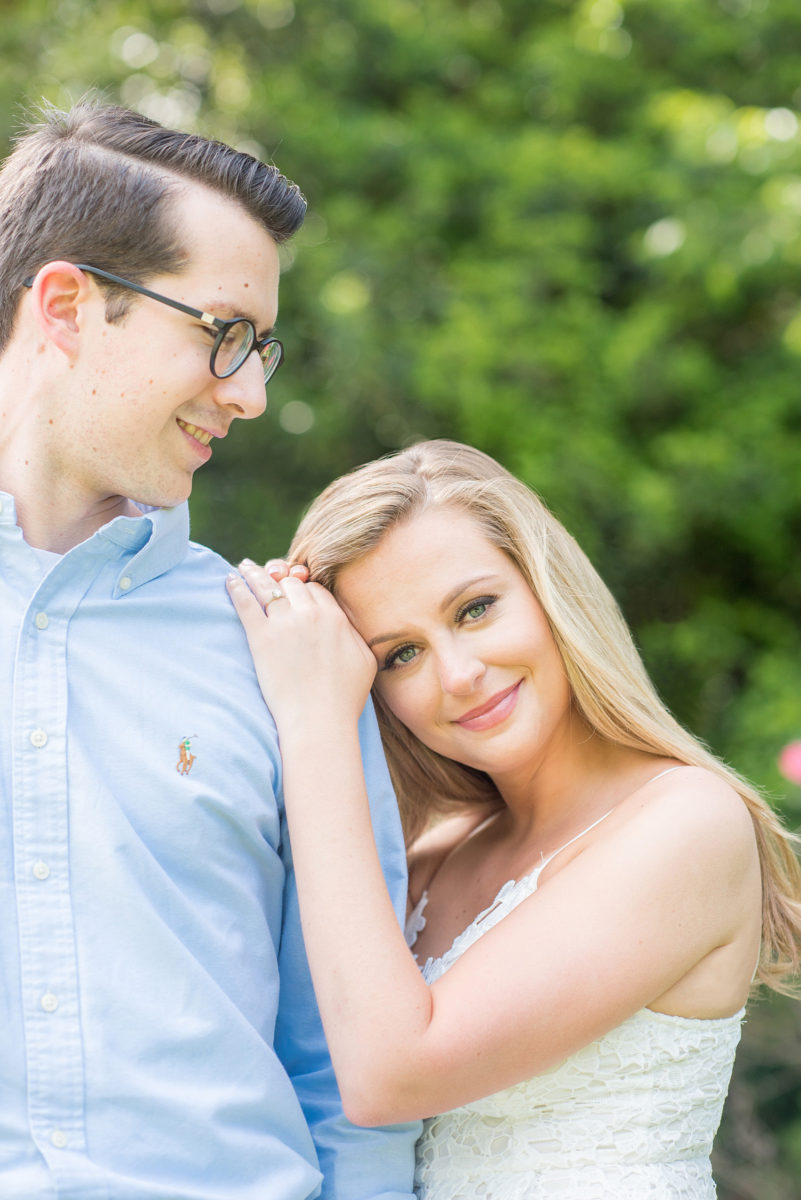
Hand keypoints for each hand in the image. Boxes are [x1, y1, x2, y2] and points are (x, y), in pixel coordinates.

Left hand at [227, 561, 376, 731]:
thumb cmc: (345, 697)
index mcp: (335, 617)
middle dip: (279, 577)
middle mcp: (309, 614)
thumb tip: (345, 621)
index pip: (315, 590)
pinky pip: (245, 604)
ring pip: (266, 586)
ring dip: (254, 573)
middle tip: (267, 573)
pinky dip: (237, 588)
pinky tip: (230, 579)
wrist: (319, 720)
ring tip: (244, 566)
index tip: (294, 588)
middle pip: (290, 584)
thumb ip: (353, 633)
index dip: (304, 588)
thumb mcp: (364, 659)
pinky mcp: (261, 638)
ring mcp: (283, 624)